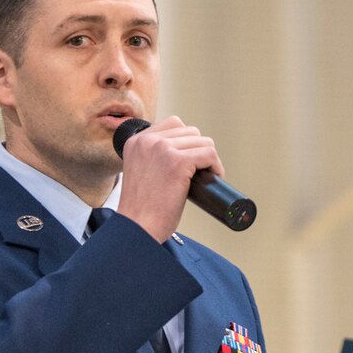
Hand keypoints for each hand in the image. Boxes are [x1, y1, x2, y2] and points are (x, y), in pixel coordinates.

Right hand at [116, 116, 223, 244]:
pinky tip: (213, 177)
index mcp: (136, 141)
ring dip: (208, 158)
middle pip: (190, 131)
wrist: (137, 228)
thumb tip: (187, 153)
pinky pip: (209, 154)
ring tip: (206, 176)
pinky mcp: (178, 162)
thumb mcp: (141, 172)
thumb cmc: (142, 210)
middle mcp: (147, 141)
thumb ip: (154, 157)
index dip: (187, 142)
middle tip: (199, 171)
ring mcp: (163, 149)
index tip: (189, 162)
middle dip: (198, 150)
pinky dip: (216, 166)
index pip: (173, 124)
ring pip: (202, 141)